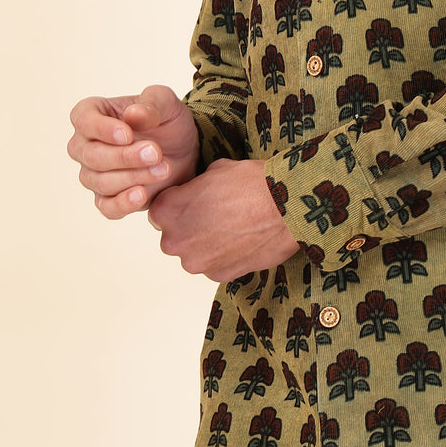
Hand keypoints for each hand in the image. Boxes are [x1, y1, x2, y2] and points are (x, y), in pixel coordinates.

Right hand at [68, 84, 199, 218]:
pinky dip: (123, 203)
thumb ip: (152, 104)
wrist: (184, 150)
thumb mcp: (167, 103)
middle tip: (156, 152)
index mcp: (91, 114)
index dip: (102, 129)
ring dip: (133, 177)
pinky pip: (107, 207)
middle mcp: (85, 146)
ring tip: (164, 168)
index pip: (83, 120)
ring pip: (100, 182)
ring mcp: (93, 174)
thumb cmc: (167, 120)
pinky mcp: (108, 199)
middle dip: (125, 156)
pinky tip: (142, 195)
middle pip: (92, 156)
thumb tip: (133, 114)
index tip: (128, 135)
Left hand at [147, 157, 300, 281]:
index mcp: (168, 211)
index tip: (193, 200)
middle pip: (173, 236)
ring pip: (194, 254)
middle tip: (215, 214)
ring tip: (232, 226)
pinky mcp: (219, 276)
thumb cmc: (253, 184)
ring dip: (206, 244)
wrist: (287, 207)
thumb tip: (196, 193)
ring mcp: (198, 262)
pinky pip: (214, 266)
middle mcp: (176, 241)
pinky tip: (242, 239)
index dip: (177, 204)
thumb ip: (195, 188)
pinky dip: (224, 256)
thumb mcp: (215, 170)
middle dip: (189, 227)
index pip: (158, 212)